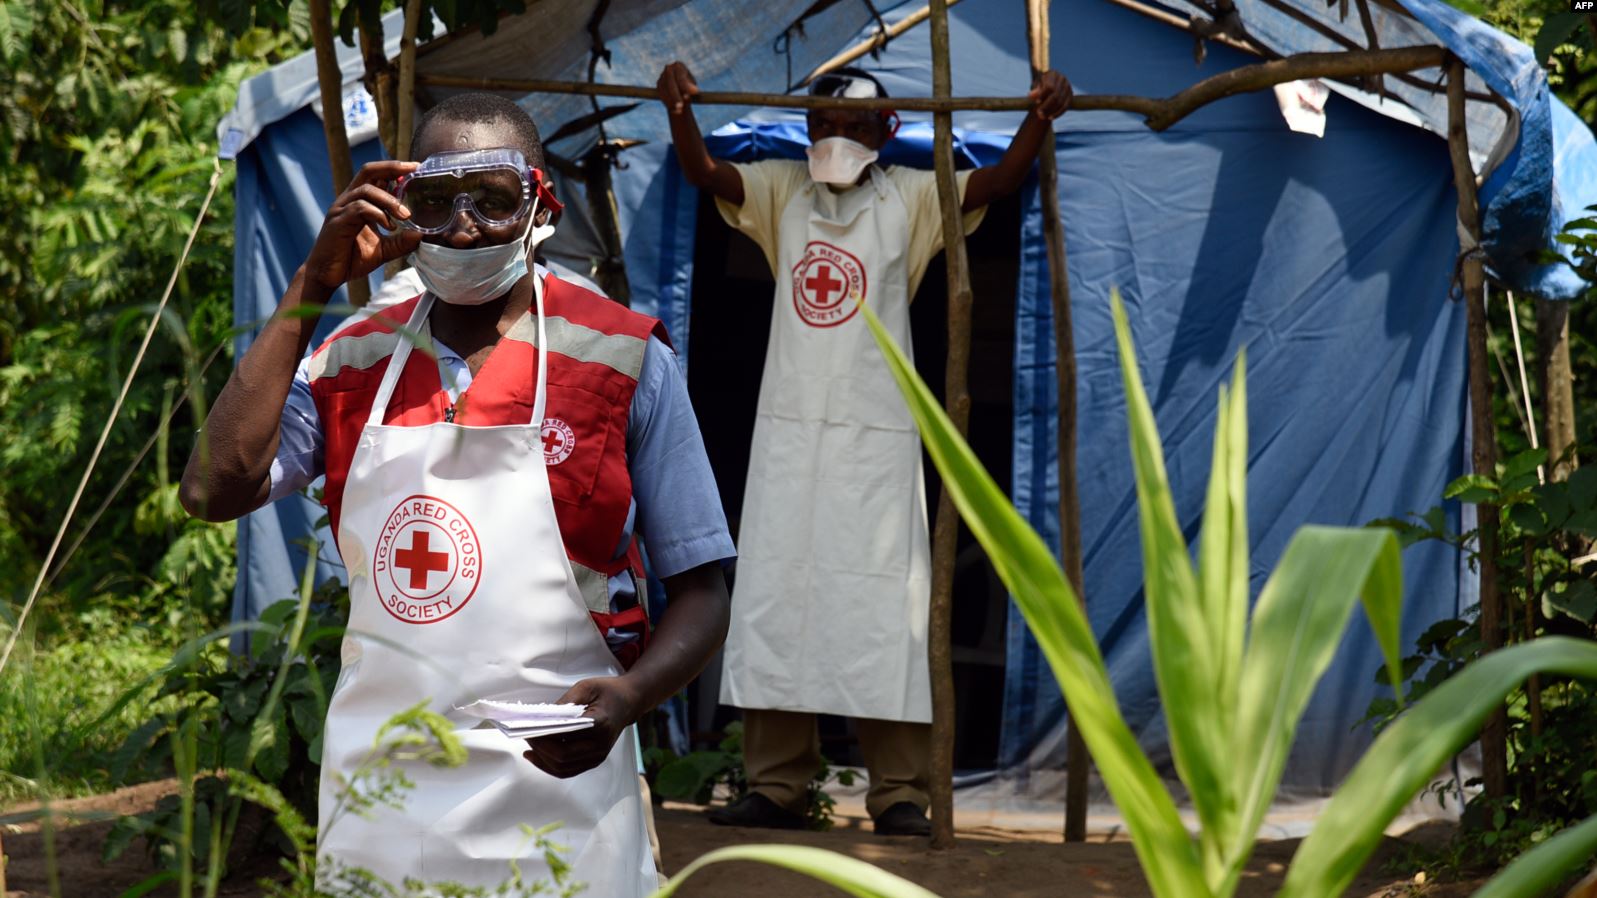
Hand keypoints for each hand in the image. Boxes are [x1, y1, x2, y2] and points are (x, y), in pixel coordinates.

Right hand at [302, 159, 422, 291]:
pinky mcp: (337, 221)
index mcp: (359, 202)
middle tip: (413, 170)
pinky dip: (378, 214)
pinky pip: (359, 209)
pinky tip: (390, 227)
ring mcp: (341, 209)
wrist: (327, 275)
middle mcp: (348, 200)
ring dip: (390, 200)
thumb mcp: (383, 250)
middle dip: (392, 167)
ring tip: (406, 216)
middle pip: (368, 171)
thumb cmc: (351, 259)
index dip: (394, 169)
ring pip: (366, 190)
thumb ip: (401, 242)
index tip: (416, 167)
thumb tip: (421, 236)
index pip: (376, 176)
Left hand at [522, 676, 641, 778]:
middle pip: (562, 757)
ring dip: (542, 760)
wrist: (628, 702)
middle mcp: (600, 746)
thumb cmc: (607, 692)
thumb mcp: (586, 687)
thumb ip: (566, 702)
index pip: (565, 739)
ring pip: (563, 768)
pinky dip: (549, 766)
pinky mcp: (593, 761)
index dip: (543, 737)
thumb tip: (542, 717)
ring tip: (528, 747)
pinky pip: (568, 770)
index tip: (527, 729)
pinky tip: (536, 756)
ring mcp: (598, 756)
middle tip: (525, 735)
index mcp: (600, 725)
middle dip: (539, 748)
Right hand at [658, 61, 699, 115]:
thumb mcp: (693, 88)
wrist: (681, 90)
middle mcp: (668, 69)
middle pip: (671, 84)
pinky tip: (674, 110)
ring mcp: (662, 77)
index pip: (681, 77)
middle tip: (681, 107)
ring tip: (679, 112)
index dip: (685, 87)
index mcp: (679, 66)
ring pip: (665, 90)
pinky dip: (668, 103)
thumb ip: (692, 88)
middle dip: (676, 96)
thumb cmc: (690, 88)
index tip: (689, 96)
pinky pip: (662, 95)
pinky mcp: (658, 85)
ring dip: (671, 102)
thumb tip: (694, 91)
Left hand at [1029, 70, 1072, 120]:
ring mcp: (1068, 87)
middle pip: (1056, 95)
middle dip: (1046, 106)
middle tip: (1038, 113)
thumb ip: (1034, 90)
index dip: (1043, 95)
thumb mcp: (1035, 86)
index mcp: (1053, 74)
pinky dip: (1058, 113)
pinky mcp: (1071, 95)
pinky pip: (1065, 106)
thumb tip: (1031, 95)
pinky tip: (1050, 118)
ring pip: (1061, 102)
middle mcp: (1062, 79)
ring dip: (1051, 111)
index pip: (1049, 87)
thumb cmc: (1039, 86)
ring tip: (1042, 117)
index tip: (1036, 102)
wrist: (1048, 88)